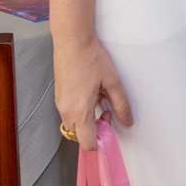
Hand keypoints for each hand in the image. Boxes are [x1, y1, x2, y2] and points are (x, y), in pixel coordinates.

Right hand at [53, 34, 132, 149]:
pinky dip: (79, 112)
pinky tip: (89, 94)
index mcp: (81, 111)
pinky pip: (68, 114)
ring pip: (73, 125)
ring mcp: (60, 104)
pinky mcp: (58, 96)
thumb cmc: (91, 58)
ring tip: (98, 99)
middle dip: (94, 130)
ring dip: (86, 121)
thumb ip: (121, 105)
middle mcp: (67, 111)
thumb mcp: (112, 82)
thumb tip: (127, 122)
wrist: (72, 41)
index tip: (109, 128)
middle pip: (79, 136)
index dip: (100, 141)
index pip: (87, 143)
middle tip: (106, 111)